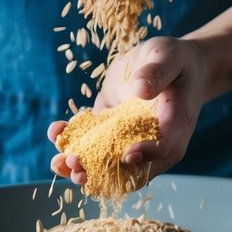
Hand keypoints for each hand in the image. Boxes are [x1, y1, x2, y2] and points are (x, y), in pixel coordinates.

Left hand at [48, 36, 219, 188]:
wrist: (169, 66)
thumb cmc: (175, 61)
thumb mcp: (168, 57)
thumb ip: (156, 72)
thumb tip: (140, 90)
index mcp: (174, 127)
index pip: (163, 149)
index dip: (146, 155)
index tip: (125, 154)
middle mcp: (153, 142)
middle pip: (132, 170)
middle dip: (103, 174)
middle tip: (76, 166)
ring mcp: (129, 140)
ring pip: (108, 164)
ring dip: (82, 166)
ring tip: (58, 161)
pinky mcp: (111, 132)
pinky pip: (93, 144)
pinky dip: (73, 142)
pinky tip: (56, 132)